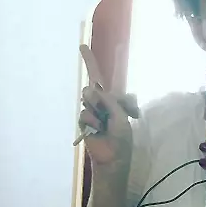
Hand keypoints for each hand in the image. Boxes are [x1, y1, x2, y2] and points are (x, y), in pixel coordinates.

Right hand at [78, 45, 139, 171]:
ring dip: (97, 110)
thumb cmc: (121, 139)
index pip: (109, 77)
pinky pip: (84, 112)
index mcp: (116, 100)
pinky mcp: (84, 121)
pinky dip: (91, 121)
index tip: (84, 48)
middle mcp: (103, 102)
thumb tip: (91, 91)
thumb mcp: (121, 118)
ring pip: (88, 97)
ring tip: (104, 125)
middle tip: (92, 75)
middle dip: (92, 73)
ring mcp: (93, 110)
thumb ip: (110, 102)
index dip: (97, 62)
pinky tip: (97, 130)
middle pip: (93, 83)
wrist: (111, 158)